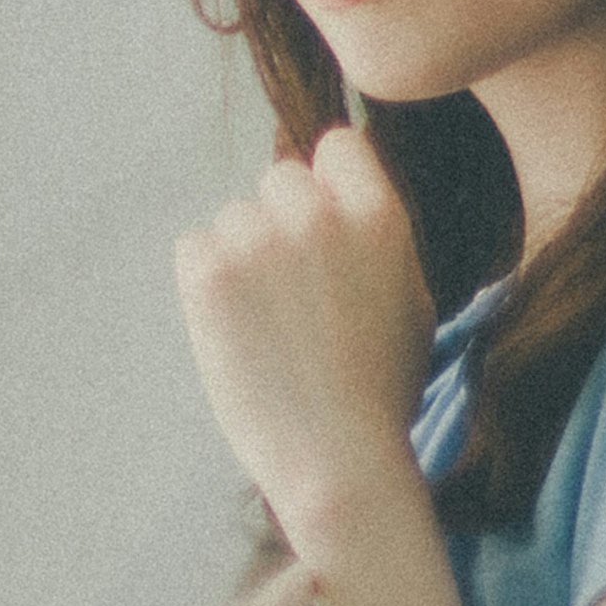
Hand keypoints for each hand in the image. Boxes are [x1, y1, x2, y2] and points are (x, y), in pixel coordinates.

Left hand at [172, 124, 435, 562]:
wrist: (336, 460)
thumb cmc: (379, 391)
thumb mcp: (411, 300)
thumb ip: (377, 235)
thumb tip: (340, 181)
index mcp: (380, 217)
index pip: (337, 145)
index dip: (326, 184)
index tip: (322, 228)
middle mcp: (320, 216)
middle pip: (280, 177)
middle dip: (281, 223)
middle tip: (292, 295)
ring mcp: (262, 241)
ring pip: (235, 217)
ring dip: (242, 258)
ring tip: (270, 328)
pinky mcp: (210, 273)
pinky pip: (194, 246)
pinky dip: (206, 283)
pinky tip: (236, 332)